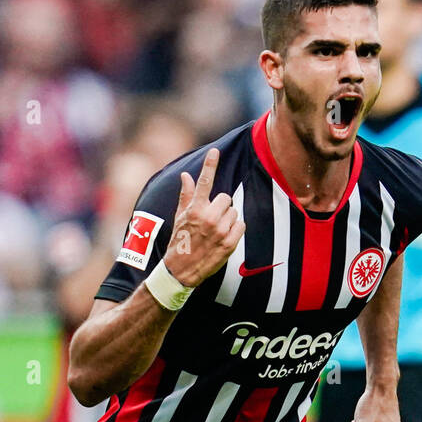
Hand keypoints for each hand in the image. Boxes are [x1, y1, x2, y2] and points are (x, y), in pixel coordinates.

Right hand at [164, 148, 244, 287]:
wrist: (181, 270)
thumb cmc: (180, 241)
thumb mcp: (179, 217)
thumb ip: (186, 195)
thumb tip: (186, 175)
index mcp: (195, 210)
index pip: (205, 183)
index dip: (210, 165)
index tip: (214, 150)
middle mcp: (208, 219)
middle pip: (226, 198)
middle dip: (221, 206)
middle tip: (212, 218)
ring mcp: (220, 231)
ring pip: (234, 212)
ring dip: (228, 218)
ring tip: (216, 230)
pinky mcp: (229, 243)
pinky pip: (241, 225)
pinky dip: (236, 229)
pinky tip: (224, 237)